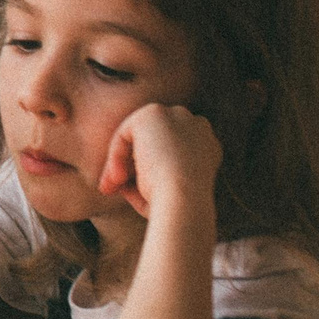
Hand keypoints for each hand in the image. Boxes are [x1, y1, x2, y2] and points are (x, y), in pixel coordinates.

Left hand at [97, 104, 220, 220]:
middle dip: (129, 164)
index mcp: (208, 148)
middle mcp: (197, 127)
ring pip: (137, 138)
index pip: (171, 152)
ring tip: (111, 188)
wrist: (184, 196)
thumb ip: (147, 184)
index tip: (128, 191)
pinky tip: (118, 177)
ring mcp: (177, 115)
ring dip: (120, 162)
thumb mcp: (165, 198)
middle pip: (153, 141)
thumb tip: (124, 183)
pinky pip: (125, 133)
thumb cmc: (175, 206)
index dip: (146, 170)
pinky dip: (116, 156)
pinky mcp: (155, 112)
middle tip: (112, 188)